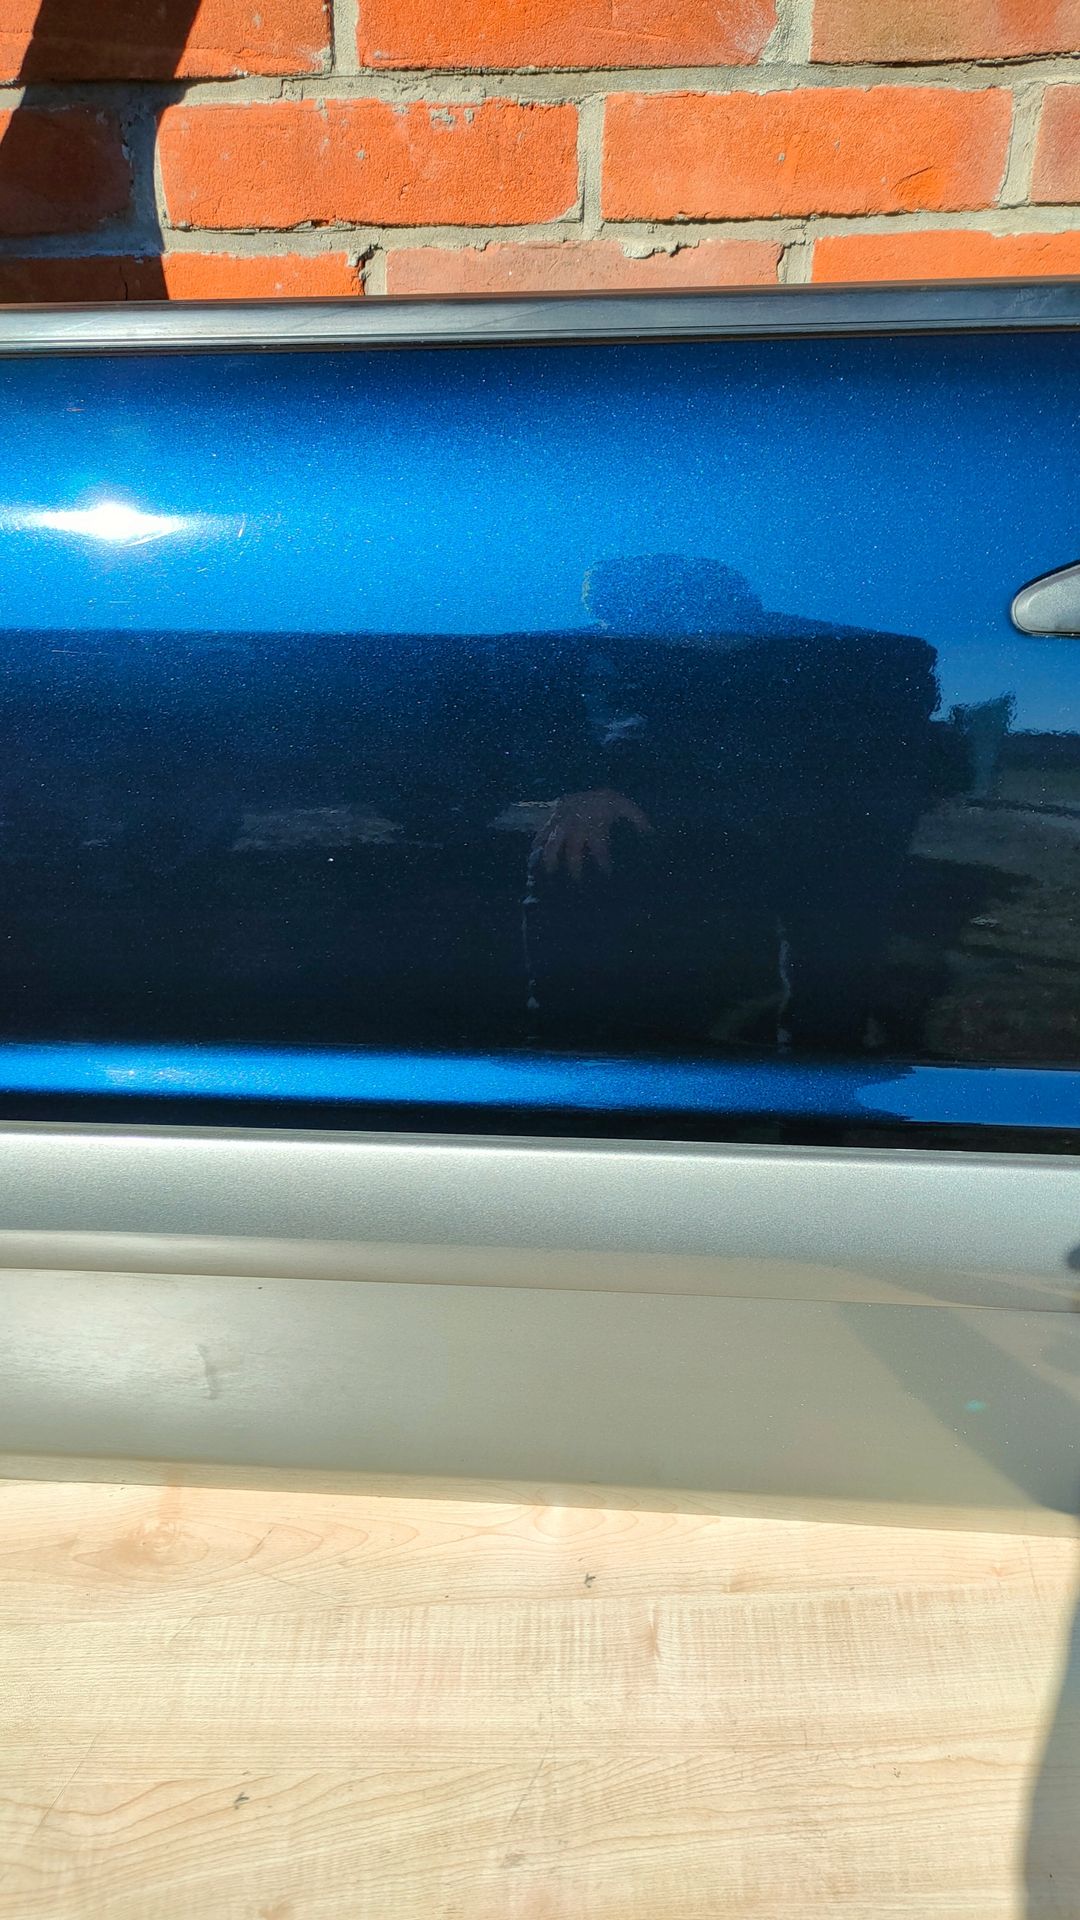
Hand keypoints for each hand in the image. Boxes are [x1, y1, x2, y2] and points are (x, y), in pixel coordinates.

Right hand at [534, 788, 650, 881]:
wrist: (590, 785)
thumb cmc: (608, 801)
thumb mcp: (625, 807)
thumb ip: (638, 820)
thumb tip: (651, 834)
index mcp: (595, 825)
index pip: (600, 850)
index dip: (604, 864)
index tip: (607, 876)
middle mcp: (577, 826)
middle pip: (574, 851)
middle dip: (574, 868)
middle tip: (576, 883)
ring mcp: (563, 822)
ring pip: (553, 842)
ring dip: (550, 859)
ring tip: (548, 873)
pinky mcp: (553, 818)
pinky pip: (542, 831)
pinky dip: (537, 842)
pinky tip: (533, 854)